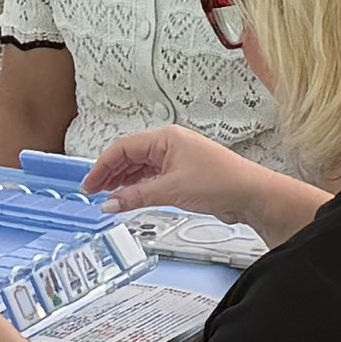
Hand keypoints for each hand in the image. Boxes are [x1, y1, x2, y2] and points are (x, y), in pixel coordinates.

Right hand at [83, 123, 262, 222]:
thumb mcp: (171, 190)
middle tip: (94, 191)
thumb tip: (111, 203)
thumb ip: (136, 197)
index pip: (123, 148)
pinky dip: (139, 187)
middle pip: (130, 155)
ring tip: (108, 196)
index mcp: (166, 138)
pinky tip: (130, 197)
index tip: (90, 184)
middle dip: (110, 173)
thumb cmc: (221, 181)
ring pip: (141, 167)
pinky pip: (153, 177)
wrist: (251, 194)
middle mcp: (170, 145)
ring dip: (123, 181)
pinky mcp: (184, 174)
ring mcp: (177, 159)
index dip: (102, 166)